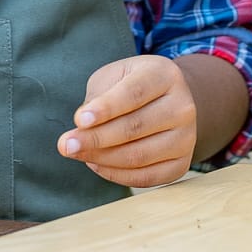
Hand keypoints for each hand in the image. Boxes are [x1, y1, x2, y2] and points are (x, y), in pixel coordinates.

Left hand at [58, 55, 195, 187]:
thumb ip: (98, 98)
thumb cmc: (132, 85)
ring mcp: (186, 137)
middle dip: (95, 138)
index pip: (134, 93)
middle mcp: (183, 106)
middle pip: (135, 127)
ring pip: (139, 155)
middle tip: (65, 145)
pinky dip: (117, 174)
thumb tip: (82, 129)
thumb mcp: (114, 77)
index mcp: (164, 75)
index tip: (79, 119)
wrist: (168, 101)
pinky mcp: (181, 163)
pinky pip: (147, 177)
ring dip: (101, 158)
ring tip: (76, 153)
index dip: (106, 108)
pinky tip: (96, 164)